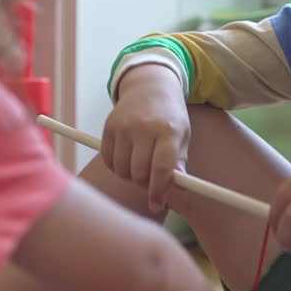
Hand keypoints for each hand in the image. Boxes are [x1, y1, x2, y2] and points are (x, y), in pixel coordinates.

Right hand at [102, 64, 189, 212]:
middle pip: (139, 172)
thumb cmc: (169, 117)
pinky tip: (126, 159)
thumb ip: (179, 163)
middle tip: (150, 180)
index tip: (157, 204)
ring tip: (139, 166)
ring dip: (130, 176)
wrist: (149, 86)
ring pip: (122, 169)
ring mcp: (124, 126)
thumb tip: (179, 189)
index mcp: (169, 131)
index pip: (162, 168)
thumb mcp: (182, 136)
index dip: (158, 191)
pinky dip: (116, 167)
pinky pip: (108, 160)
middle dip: (144, 184)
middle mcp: (145, 127)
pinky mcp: (109, 127)